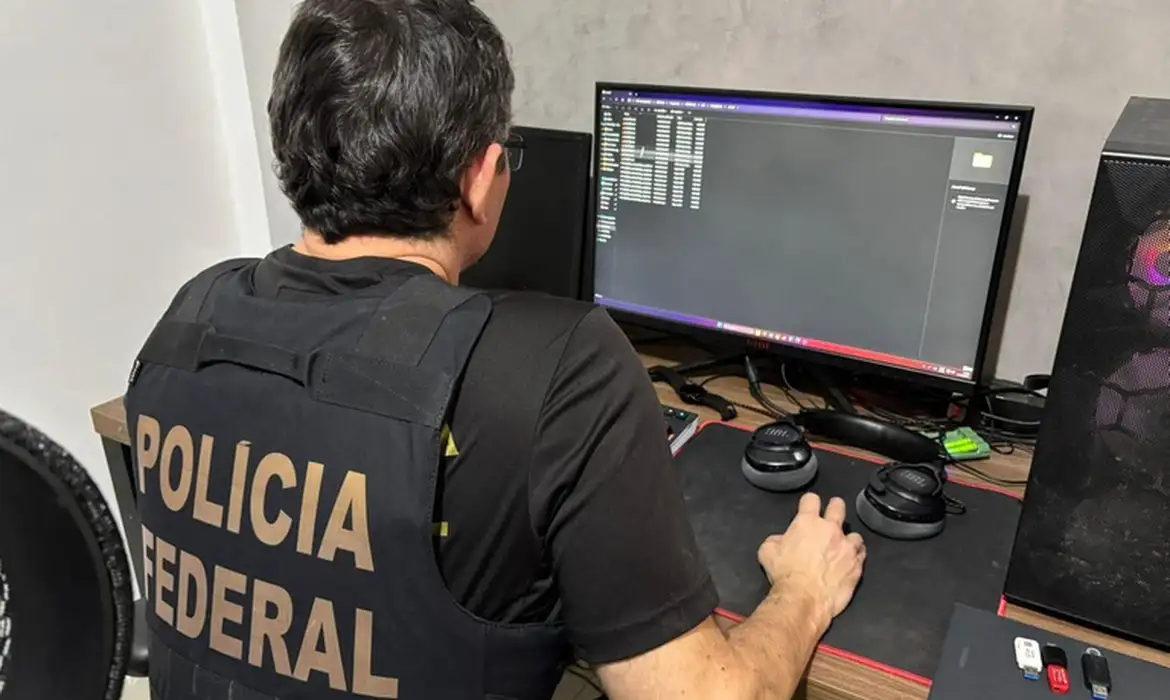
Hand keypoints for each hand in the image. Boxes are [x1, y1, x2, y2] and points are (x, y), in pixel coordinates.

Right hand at [758, 493, 865, 620]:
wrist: (803, 598)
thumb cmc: (785, 574)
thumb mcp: (767, 551)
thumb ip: (776, 540)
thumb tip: (781, 540)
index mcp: (807, 523)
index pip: (811, 499)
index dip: (809, 501)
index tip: (809, 505)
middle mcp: (830, 530)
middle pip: (838, 507)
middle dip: (835, 506)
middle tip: (833, 511)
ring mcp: (846, 547)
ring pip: (854, 534)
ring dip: (848, 538)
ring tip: (844, 545)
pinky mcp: (856, 565)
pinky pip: (861, 554)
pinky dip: (856, 556)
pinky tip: (850, 560)